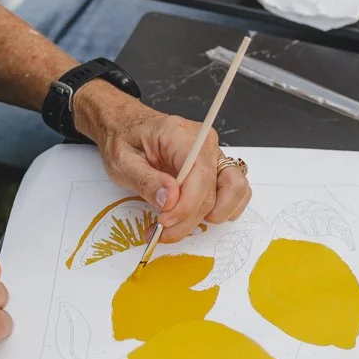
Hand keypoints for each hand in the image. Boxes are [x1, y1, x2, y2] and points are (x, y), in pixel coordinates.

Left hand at [72, 83, 250, 242]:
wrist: (127, 126)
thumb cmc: (124, 139)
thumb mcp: (122, 161)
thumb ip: (147, 181)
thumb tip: (170, 201)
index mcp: (180, 135)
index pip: (199, 174)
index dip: (185, 206)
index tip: (163, 222)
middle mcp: (204, 142)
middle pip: (212, 190)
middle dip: (187, 219)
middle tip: (159, 232)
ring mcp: (213, 154)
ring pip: (234, 190)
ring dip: (211, 215)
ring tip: (179, 225)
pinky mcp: (216, 167)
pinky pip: (236, 189)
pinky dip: (222, 208)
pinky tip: (197, 216)